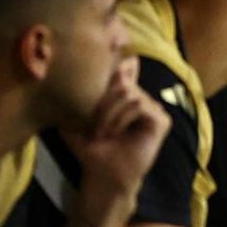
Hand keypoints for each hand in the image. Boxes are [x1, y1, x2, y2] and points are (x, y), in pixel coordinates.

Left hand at [61, 57, 171, 226]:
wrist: (104, 173)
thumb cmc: (90, 147)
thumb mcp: (75, 117)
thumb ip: (75, 94)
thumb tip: (65, 71)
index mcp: (124, 94)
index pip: (127, 65)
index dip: (119, 57)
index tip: (107, 53)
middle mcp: (142, 98)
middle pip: (122, 79)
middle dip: (102, 101)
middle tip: (92, 124)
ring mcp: (153, 109)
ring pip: (129, 93)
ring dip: (108, 113)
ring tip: (101, 132)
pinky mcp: (161, 121)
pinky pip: (139, 105)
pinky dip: (122, 118)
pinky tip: (115, 132)